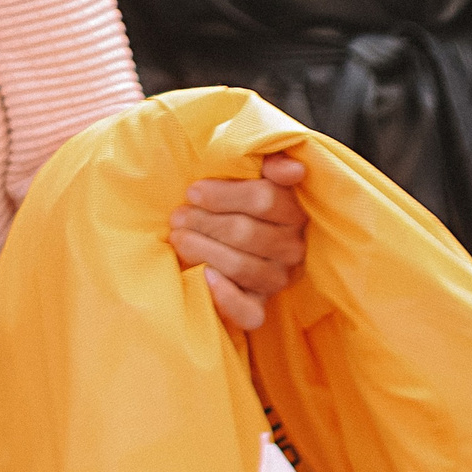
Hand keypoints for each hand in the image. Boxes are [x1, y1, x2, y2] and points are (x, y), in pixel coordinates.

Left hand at [172, 150, 308, 330]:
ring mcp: (278, 279)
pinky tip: (204, 277)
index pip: (266, 200)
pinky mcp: (259, 307)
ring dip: (203, 250)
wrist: (201, 229)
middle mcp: (293, 247)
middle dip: (205, 222)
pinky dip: (226, 297)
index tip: (193, 192)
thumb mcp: (240, 167)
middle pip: (248, 233)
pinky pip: (250, 313)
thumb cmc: (218, 195)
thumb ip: (267, 158)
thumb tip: (292, 169)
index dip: (224, 195)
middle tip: (178, 217)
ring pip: (244, 267)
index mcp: (293, 209)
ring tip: (178, 238)